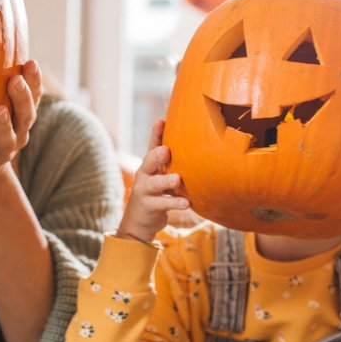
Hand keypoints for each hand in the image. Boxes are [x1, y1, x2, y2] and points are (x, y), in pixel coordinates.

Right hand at [117, 119, 189, 243]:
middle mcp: (145, 175)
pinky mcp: (149, 206)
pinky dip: (175, 202)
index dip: (155, 133)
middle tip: (166, 150)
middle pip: (148, 162)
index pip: (152, 146)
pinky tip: (187, 203)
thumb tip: (200, 146)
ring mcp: (145, 191)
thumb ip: (173, 165)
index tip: (161, 120)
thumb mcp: (161, 176)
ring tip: (177, 179)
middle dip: (156, 155)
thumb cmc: (157, 193)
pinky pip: (163, 204)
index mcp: (149, 165)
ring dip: (166, 180)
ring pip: (155, 183)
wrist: (140, 220)